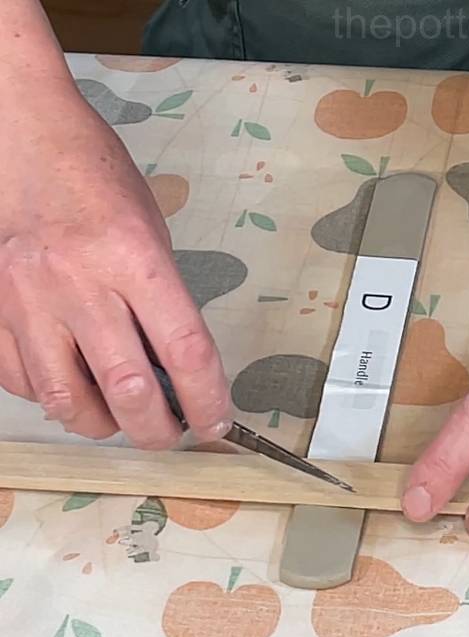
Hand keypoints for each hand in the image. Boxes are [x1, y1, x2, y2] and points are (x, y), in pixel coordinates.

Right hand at [0, 79, 230, 446]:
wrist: (25, 144)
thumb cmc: (100, 184)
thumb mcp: (152, 237)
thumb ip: (163, 304)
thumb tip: (173, 373)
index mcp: (134, 257)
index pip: (185, 350)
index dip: (208, 399)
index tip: (217, 421)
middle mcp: (79, 281)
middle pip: (128, 389)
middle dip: (157, 430)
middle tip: (170, 432)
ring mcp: (29, 299)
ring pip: (68, 400)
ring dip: (103, 424)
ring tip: (121, 418)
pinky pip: (23, 381)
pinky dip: (55, 397)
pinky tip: (74, 386)